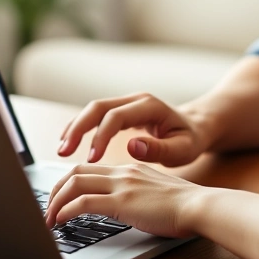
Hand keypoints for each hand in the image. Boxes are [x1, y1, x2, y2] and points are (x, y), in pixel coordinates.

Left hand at [45, 163, 204, 238]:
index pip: (89, 170)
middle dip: (56, 191)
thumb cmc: (183, 206)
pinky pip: (84, 203)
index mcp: (129, 169)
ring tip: (49, 219)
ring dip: (56, 202)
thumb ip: (136, 194)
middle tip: (48, 209)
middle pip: (76, 173)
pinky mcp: (122, 202)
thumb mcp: (154, 194)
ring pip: (74, 184)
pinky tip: (61, 221)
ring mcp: (121, 186)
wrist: (199, 205)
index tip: (61, 198)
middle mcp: (122, 173)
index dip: (69, 183)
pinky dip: (66, 210)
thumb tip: (126, 207)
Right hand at [57, 92, 210, 166]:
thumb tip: (132, 146)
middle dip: (78, 128)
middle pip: (97, 106)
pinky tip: (69, 141)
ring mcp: (127, 102)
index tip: (91, 158)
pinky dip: (81, 126)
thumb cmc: (191, 140)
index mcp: (149, 106)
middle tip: (64, 152)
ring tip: (62, 150)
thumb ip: (159, 149)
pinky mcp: (121, 110)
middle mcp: (134, 100)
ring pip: (93, 108)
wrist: (196, 126)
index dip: (100, 136)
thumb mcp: (183, 150)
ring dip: (75, 127)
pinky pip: (96, 115)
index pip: (116, 116)